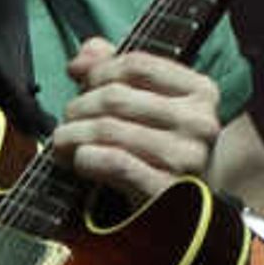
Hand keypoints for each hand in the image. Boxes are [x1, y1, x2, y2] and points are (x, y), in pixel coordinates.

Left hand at [51, 37, 222, 202]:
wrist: (185, 204)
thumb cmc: (157, 146)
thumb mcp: (144, 102)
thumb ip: (111, 69)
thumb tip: (81, 60)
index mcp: (201, 91)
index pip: (136, 63)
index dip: (98, 73)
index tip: (83, 87)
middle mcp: (201, 122)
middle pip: (115, 97)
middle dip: (77, 107)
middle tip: (66, 122)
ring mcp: (188, 157)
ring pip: (108, 129)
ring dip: (72, 135)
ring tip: (63, 143)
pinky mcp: (168, 191)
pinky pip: (114, 163)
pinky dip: (85, 158)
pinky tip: (79, 160)